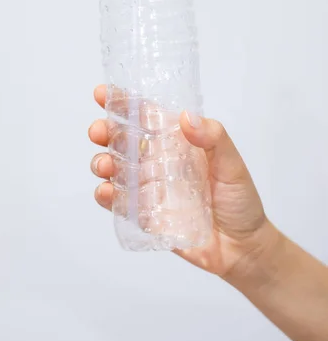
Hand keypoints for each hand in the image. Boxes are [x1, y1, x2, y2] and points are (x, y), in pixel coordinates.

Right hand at [89, 84, 278, 279]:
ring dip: (102, 163)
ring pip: (115, 169)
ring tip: (105, 165)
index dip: (122, 103)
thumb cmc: (239, 199)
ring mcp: (148, 188)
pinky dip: (106, 196)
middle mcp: (157, 161)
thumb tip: (186, 117)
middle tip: (98, 131)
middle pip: (122, 140)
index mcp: (175, 142)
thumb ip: (213, 138)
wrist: (243, 247)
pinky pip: (119, 203)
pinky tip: (105, 191)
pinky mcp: (144, 215)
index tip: (101, 94)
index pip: (145, 116)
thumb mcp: (232, 163)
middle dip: (104, 132)